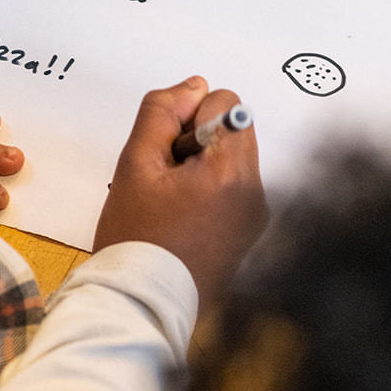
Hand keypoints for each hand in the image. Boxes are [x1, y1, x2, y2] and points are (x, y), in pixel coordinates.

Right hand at [94, 77, 266, 307]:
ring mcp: (256, 215)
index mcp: (232, 172)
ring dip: (203, 165)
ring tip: (173, 201)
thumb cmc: (135, 238)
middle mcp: (256, 192)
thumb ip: (162, 112)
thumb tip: (194, 86)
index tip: (166, 153)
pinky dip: (210, 190)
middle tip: (167, 179)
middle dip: (198, 141)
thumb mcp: (136, 163)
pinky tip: (183, 217)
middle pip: (233, 129)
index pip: (226, 103)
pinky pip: (234, 187)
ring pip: (232, 157)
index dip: (188, 119)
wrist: (142, 303)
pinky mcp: (250, 231)